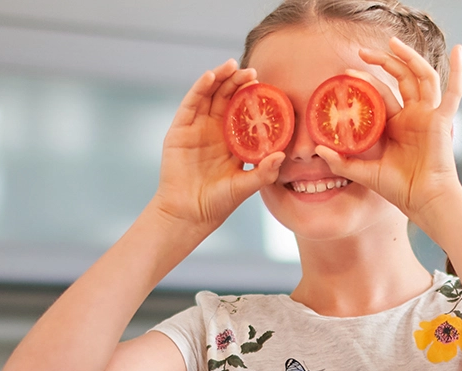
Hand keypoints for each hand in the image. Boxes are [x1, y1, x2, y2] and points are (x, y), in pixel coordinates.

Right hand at [152, 61, 283, 232]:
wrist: (189, 215)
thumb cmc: (218, 204)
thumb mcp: (245, 186)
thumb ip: (263, 172)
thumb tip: (282, 155)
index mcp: (232, 141)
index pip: (243, 111)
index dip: (252, 97)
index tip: (267, 85)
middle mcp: (214, 130)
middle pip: (226, 98)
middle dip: (238, 82)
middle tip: (252, 71)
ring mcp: (196, 128)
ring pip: (209, 95)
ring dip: (220, 78)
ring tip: (232, 65)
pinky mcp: (179, 130)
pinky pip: (190, 104)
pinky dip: (200, 88)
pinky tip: (211, 76)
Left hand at [315, 39, 461, 223]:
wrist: (423, 200)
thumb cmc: (399, 189)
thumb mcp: (365, 173)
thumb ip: (342, 161)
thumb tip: (318, 149)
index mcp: (397, 124)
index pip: (381, 93)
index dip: (364, 81)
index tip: (345, 74)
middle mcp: (413, 115)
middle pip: (401, 77)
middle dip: (383, 61)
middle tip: (361, 51)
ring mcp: (429, 115)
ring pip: (421, 76)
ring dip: (408, 57)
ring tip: (392, 42)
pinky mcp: (442, 120)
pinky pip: (454, 92)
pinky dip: (458, 71)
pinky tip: (459, 50)